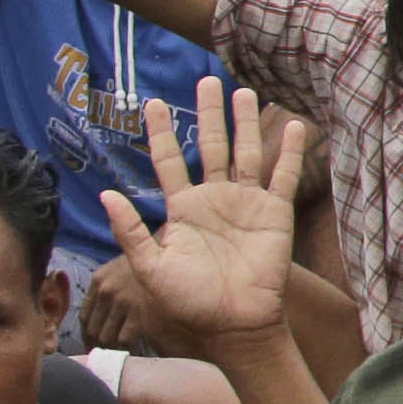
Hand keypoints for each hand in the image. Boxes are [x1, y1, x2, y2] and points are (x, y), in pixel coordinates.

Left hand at [91, 80, 311, 342]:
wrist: (235, 323)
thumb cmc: (190, 301)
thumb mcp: (150, 268)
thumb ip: (131, 231)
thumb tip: (106, 194)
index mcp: (182, 209)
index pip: (168, 160)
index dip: (160, 132)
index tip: (153, 103)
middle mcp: (214, 199)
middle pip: (209, 145)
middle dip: (207, 114)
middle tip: (205, 80)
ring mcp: (246, 203)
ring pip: (246, 152)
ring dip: (246, 122)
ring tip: (244, 92)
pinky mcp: (275, 213)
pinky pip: (283, 175)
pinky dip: (291, 151)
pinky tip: (296, 126)